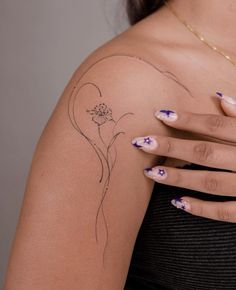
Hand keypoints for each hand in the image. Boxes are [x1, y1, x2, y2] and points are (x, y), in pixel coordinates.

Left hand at [131, 92, 235, 222]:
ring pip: (210, 182)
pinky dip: (201, 209)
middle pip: (205, 152)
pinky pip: (226, 212)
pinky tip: (178, 203)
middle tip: (141, 143)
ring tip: (151, 173)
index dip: (188, 119)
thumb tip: (220, 96)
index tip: (161, 114)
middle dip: (172, 147)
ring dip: (179, 177)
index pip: (216, 125)